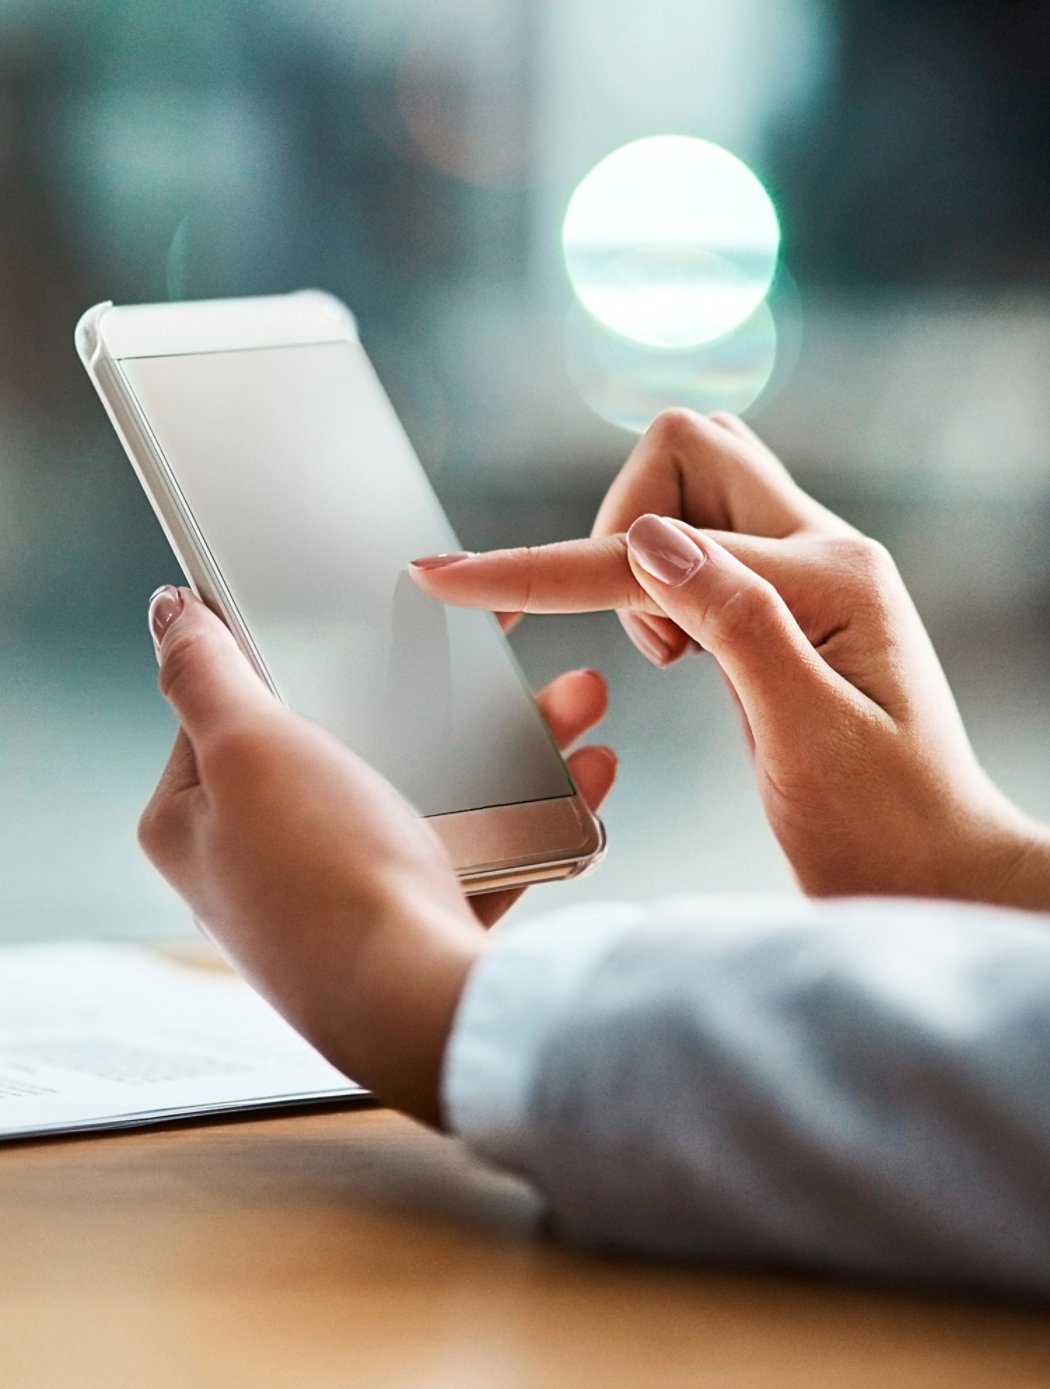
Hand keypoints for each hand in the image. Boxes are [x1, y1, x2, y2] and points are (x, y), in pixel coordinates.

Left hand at [138, 588, 614, 1124]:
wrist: (419, 1009)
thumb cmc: (324, 881)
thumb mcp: (249, 748)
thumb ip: (204, 672)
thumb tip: (168, 612)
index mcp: (197, 821)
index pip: (230, 708)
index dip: (294, 650)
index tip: (357, 612)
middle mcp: (259, 864)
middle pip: (344, 741)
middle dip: (424, 692)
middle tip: (482, 649)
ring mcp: (338, 899)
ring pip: (422, 790)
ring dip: (498, 743)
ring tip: (564, 704)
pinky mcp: (408, 926)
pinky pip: (472, 849)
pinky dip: (523, 812)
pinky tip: (576, 776)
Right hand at [411, 410, 1049, 908]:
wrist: (938, 872)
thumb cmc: (886, 827)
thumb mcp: (809, 737)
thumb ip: (737, 622)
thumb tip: (651, 539)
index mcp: (830, 578)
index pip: (652, 554)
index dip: (543, 567)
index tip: (447, 575)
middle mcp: (822, 553)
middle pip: (686, 452)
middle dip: (622, 525)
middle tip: (653, 640)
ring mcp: (804, 574)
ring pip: (688, 492)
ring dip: (642, 560)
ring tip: (678, 659)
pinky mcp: (783, 606)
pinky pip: (698, 551)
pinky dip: (660, 589)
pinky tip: (687, 654)